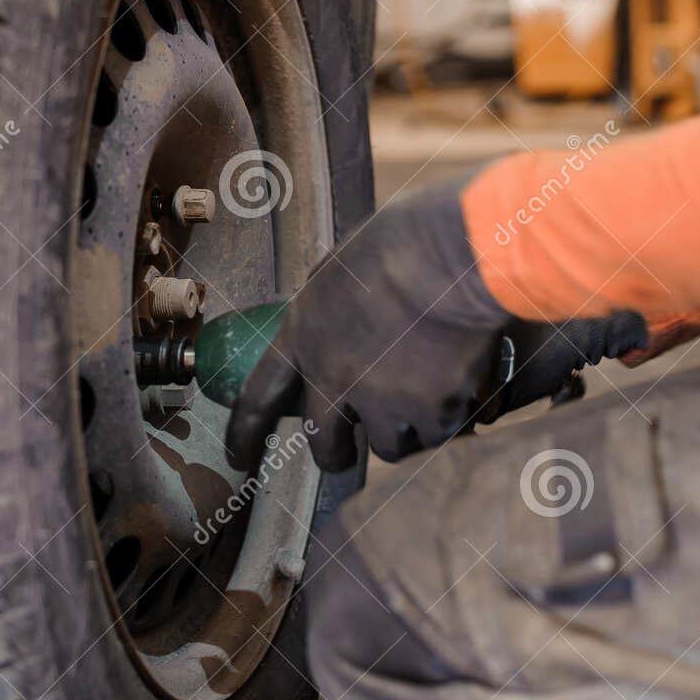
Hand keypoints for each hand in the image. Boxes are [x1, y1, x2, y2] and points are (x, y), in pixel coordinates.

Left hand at [224, 185, 645, 468]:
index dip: (245, 433)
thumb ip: (330, 300)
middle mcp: (336, 376)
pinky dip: (449, 420)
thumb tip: (333, 309)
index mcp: (304, 336)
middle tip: (344, 457)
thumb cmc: (401, 241)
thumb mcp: (341, 266)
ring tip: (423, 407)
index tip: (237, 459)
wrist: (452, 254)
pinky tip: (461, 393)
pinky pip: (440, 432)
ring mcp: (384, 399)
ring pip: (389, 446)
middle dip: (333, 456)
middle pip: (324, 443)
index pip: (259, 396)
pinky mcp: (430, 409)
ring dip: (403, 434)